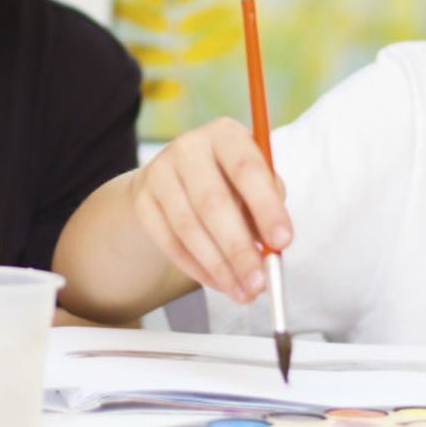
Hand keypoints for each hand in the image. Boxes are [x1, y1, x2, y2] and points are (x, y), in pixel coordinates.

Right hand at [128, 117, 290, 304]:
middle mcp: (188, 147)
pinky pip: (168, 242)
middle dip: (238, 248)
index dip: (266, 207)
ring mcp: (159, 172)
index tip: (283, 242)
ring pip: (188, 226)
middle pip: (212, 201)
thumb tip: (274, 248)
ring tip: (242, 291)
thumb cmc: (229, 182)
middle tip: (259, 282)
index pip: (247, 169)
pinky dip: (196, 268)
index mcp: (225, 135)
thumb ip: (268, 208)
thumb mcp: (254, 183)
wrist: (174, 179)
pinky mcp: (141, 200)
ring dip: (218, 266)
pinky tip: (217, 283)